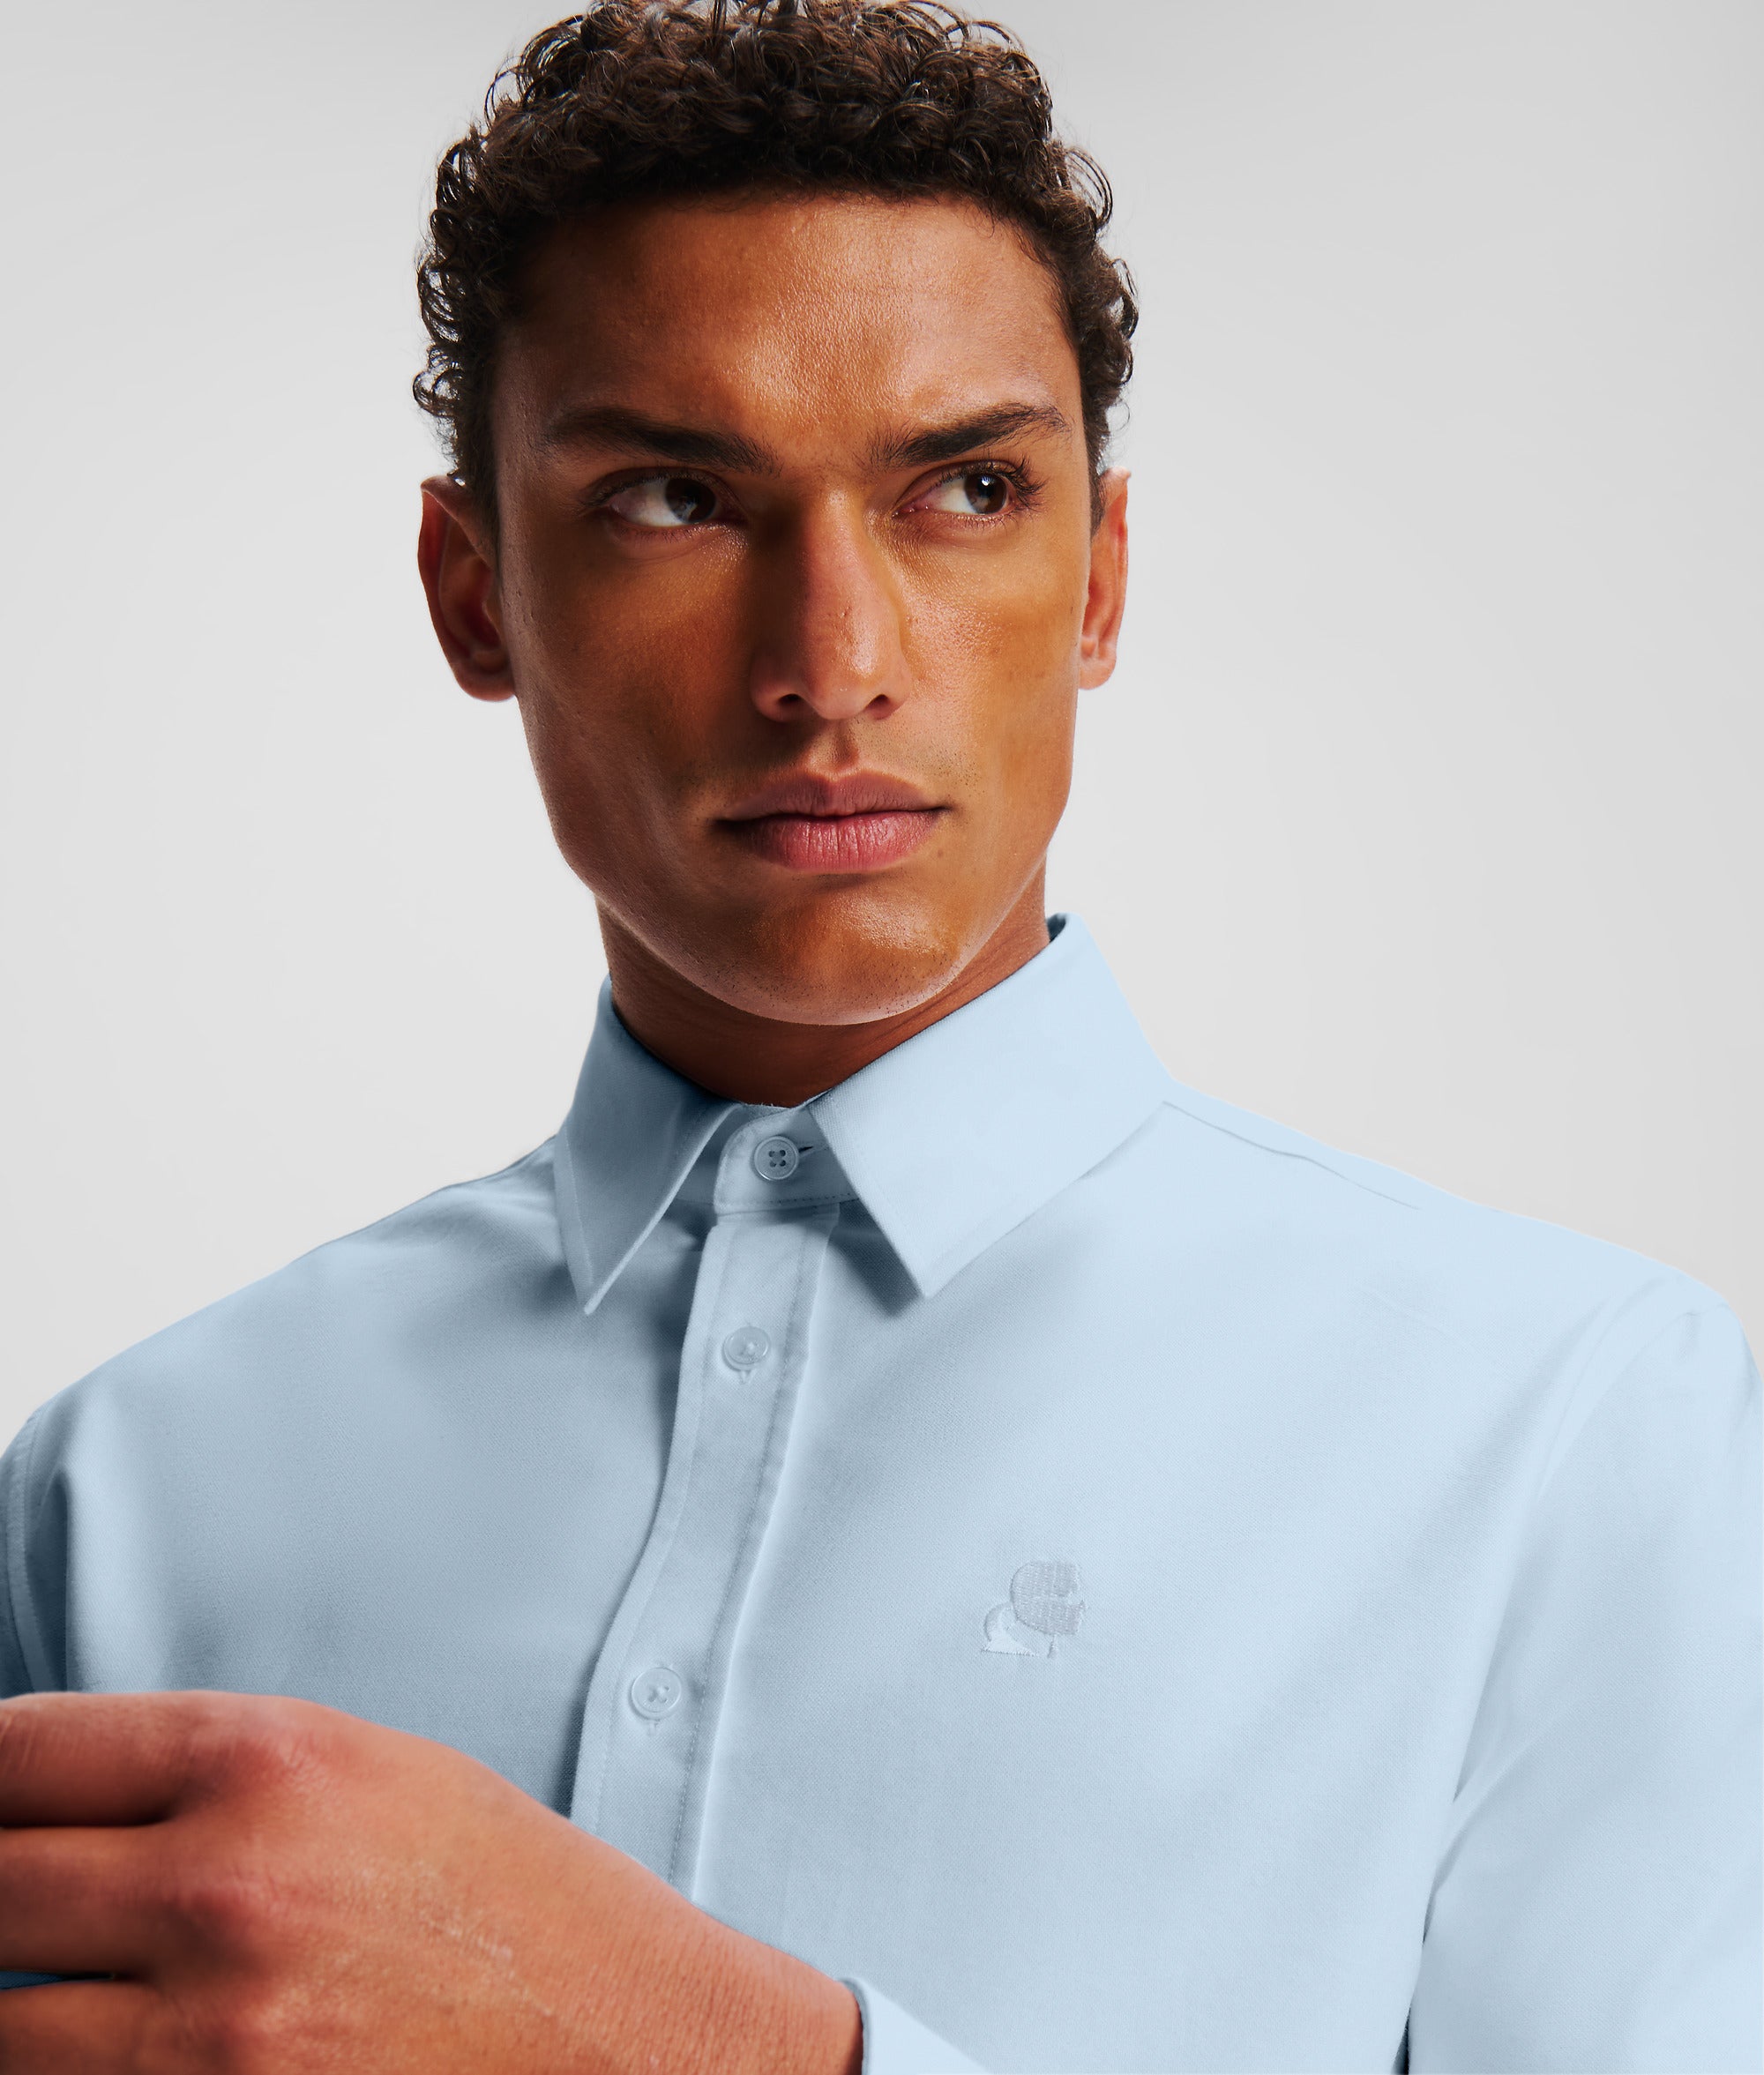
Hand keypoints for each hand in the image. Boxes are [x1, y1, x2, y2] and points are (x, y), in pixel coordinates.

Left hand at [0, 1691, 861, 2072]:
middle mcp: (225, 1884)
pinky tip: (117, 2039)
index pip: (16, 1752)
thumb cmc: (506, 1896)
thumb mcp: (367, 1772)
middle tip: (26, 1891)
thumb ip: (202, 1776)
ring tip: (77, 1976)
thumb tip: (43, 1804)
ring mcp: (214, 2030)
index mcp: (266, 1759)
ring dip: (22, 1996)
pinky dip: (71, 2065)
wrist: (626, 2040)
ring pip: (0, 2023)